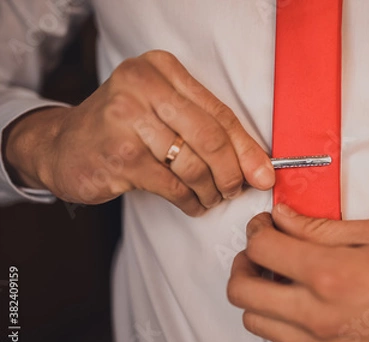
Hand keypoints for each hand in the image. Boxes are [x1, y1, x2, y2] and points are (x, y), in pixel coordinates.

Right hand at [3, 50, 273, 214]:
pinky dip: (191, 201)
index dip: (247, 148)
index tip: (264, 174)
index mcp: (161, 68)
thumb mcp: (164, 113)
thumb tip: (259, 168)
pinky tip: (193, 205)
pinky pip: (173, 185)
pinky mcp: (119, 154)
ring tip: (212, 198)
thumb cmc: (124, 129)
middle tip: (236, 191)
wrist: (63, 146)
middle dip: (232, 173)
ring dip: (211, 190)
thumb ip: (208, 129)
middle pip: (210, 137)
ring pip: (193, 164)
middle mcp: (142, 85)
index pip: (219, 112)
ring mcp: (126, 119)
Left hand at [227, 205, 368, 341]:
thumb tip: (283, 218)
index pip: (261, 249)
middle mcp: (319, 316)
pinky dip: (280, 337)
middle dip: (244, 265)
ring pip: (256, 324)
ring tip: (285, 285)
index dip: (256, 231)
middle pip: (242, 291)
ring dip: (261, 298)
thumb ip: (321, 228)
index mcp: (330, 274)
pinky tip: (299, 321)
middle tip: (262, 254)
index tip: (265, 227)